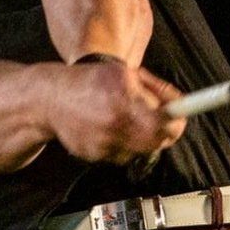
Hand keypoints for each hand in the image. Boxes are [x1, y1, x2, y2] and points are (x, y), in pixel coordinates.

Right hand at [48, 62, 185, 163]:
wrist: (50, 99)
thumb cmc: (88, 81)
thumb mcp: (123, 73)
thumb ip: (154, 88)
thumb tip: (178, 103)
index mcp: (124, 98)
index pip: (165, 123)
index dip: (178, 121)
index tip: (180, 115)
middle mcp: (114, 123)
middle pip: (157, 141)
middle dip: (162, 131)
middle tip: (158, 119)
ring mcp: (103, 143)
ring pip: (140, 149)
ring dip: (140, 137)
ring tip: (124, 117)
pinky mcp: (93, 156)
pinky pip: (120, 154)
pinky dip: (121, 143)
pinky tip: (107, 127)